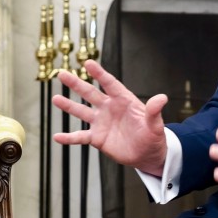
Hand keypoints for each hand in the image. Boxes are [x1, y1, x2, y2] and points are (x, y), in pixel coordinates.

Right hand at [52, 60, 168, 175]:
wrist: (147, 155)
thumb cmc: (153, 136)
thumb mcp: (155, 124)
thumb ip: (154, 111)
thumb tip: (162, 98)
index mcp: (123, 100)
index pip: (109, 84)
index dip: (99, 73)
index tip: (88, 63)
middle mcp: (109, 108)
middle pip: (90, 93)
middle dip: (76, 84)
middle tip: (62, 74)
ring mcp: (101, 122)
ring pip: (81, 111)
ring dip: (68, 105)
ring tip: (55, 99)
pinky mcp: (97, 138)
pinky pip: (80, 136)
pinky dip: (69, 137)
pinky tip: (57, 136)